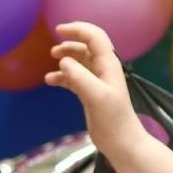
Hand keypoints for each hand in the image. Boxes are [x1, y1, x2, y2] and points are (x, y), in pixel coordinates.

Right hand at [45, 21, 153, 162]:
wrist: (122, 143)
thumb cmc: (112, 119)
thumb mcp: (96, 96)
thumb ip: (80, 77)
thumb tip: (63, 61)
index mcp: (108, 65)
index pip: (95, 37)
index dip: (78, 29)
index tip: (58, 30)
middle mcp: (103, 70)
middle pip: (86, 47)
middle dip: (70, 43)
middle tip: (53, 50)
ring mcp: (97, 82)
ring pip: (79, 62)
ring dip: (66, 58)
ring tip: (52, 61)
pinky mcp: (90, 94)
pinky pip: (74, 78)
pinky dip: (62, 76)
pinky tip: (50, 81)